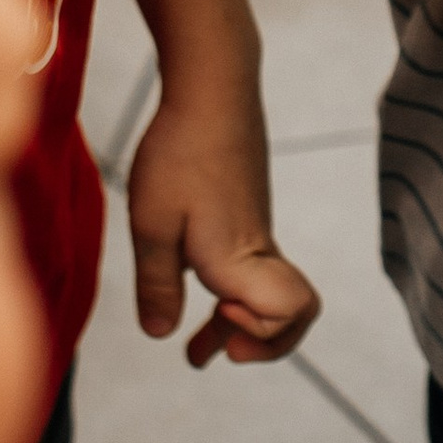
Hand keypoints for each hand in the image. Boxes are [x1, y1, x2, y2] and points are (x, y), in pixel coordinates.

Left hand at [125, 91, 320, 371]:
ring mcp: (257, 235)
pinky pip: (252, 274)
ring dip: (239, 327)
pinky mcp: (247, 219)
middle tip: (217, 352)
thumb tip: (162, 335)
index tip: (218, 315)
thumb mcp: (151, 223)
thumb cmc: (179, 153)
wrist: (211, 90)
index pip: (290, 312)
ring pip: (267, 297)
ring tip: (199, 348)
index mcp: (240, 257)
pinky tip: (194, 285)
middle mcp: (259, 251)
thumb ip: (158, 284)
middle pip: (291, 316)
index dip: (261, 332)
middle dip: (259, 345)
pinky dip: (233, 297)